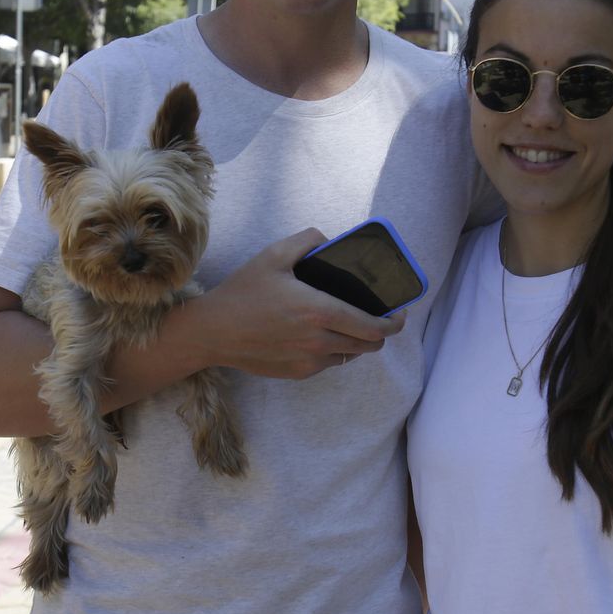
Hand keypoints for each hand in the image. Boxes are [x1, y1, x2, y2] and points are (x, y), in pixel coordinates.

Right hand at [182, 229, 405, 379]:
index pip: (373, 326)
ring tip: (346, 324)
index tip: (400, 315)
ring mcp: (309, 362)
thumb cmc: (243, 292)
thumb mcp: (274, 255)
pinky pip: (328, 364)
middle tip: (376, 317)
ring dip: (355, 342)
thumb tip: (328, 240)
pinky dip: (332, 351)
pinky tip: (318, 335)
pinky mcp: (298, 373)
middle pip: (368, 345)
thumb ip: (307, 240)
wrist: (212, 332)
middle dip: (379, 332)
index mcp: (319, 311)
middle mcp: (319, 341)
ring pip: (350, 355)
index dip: (394, 323)